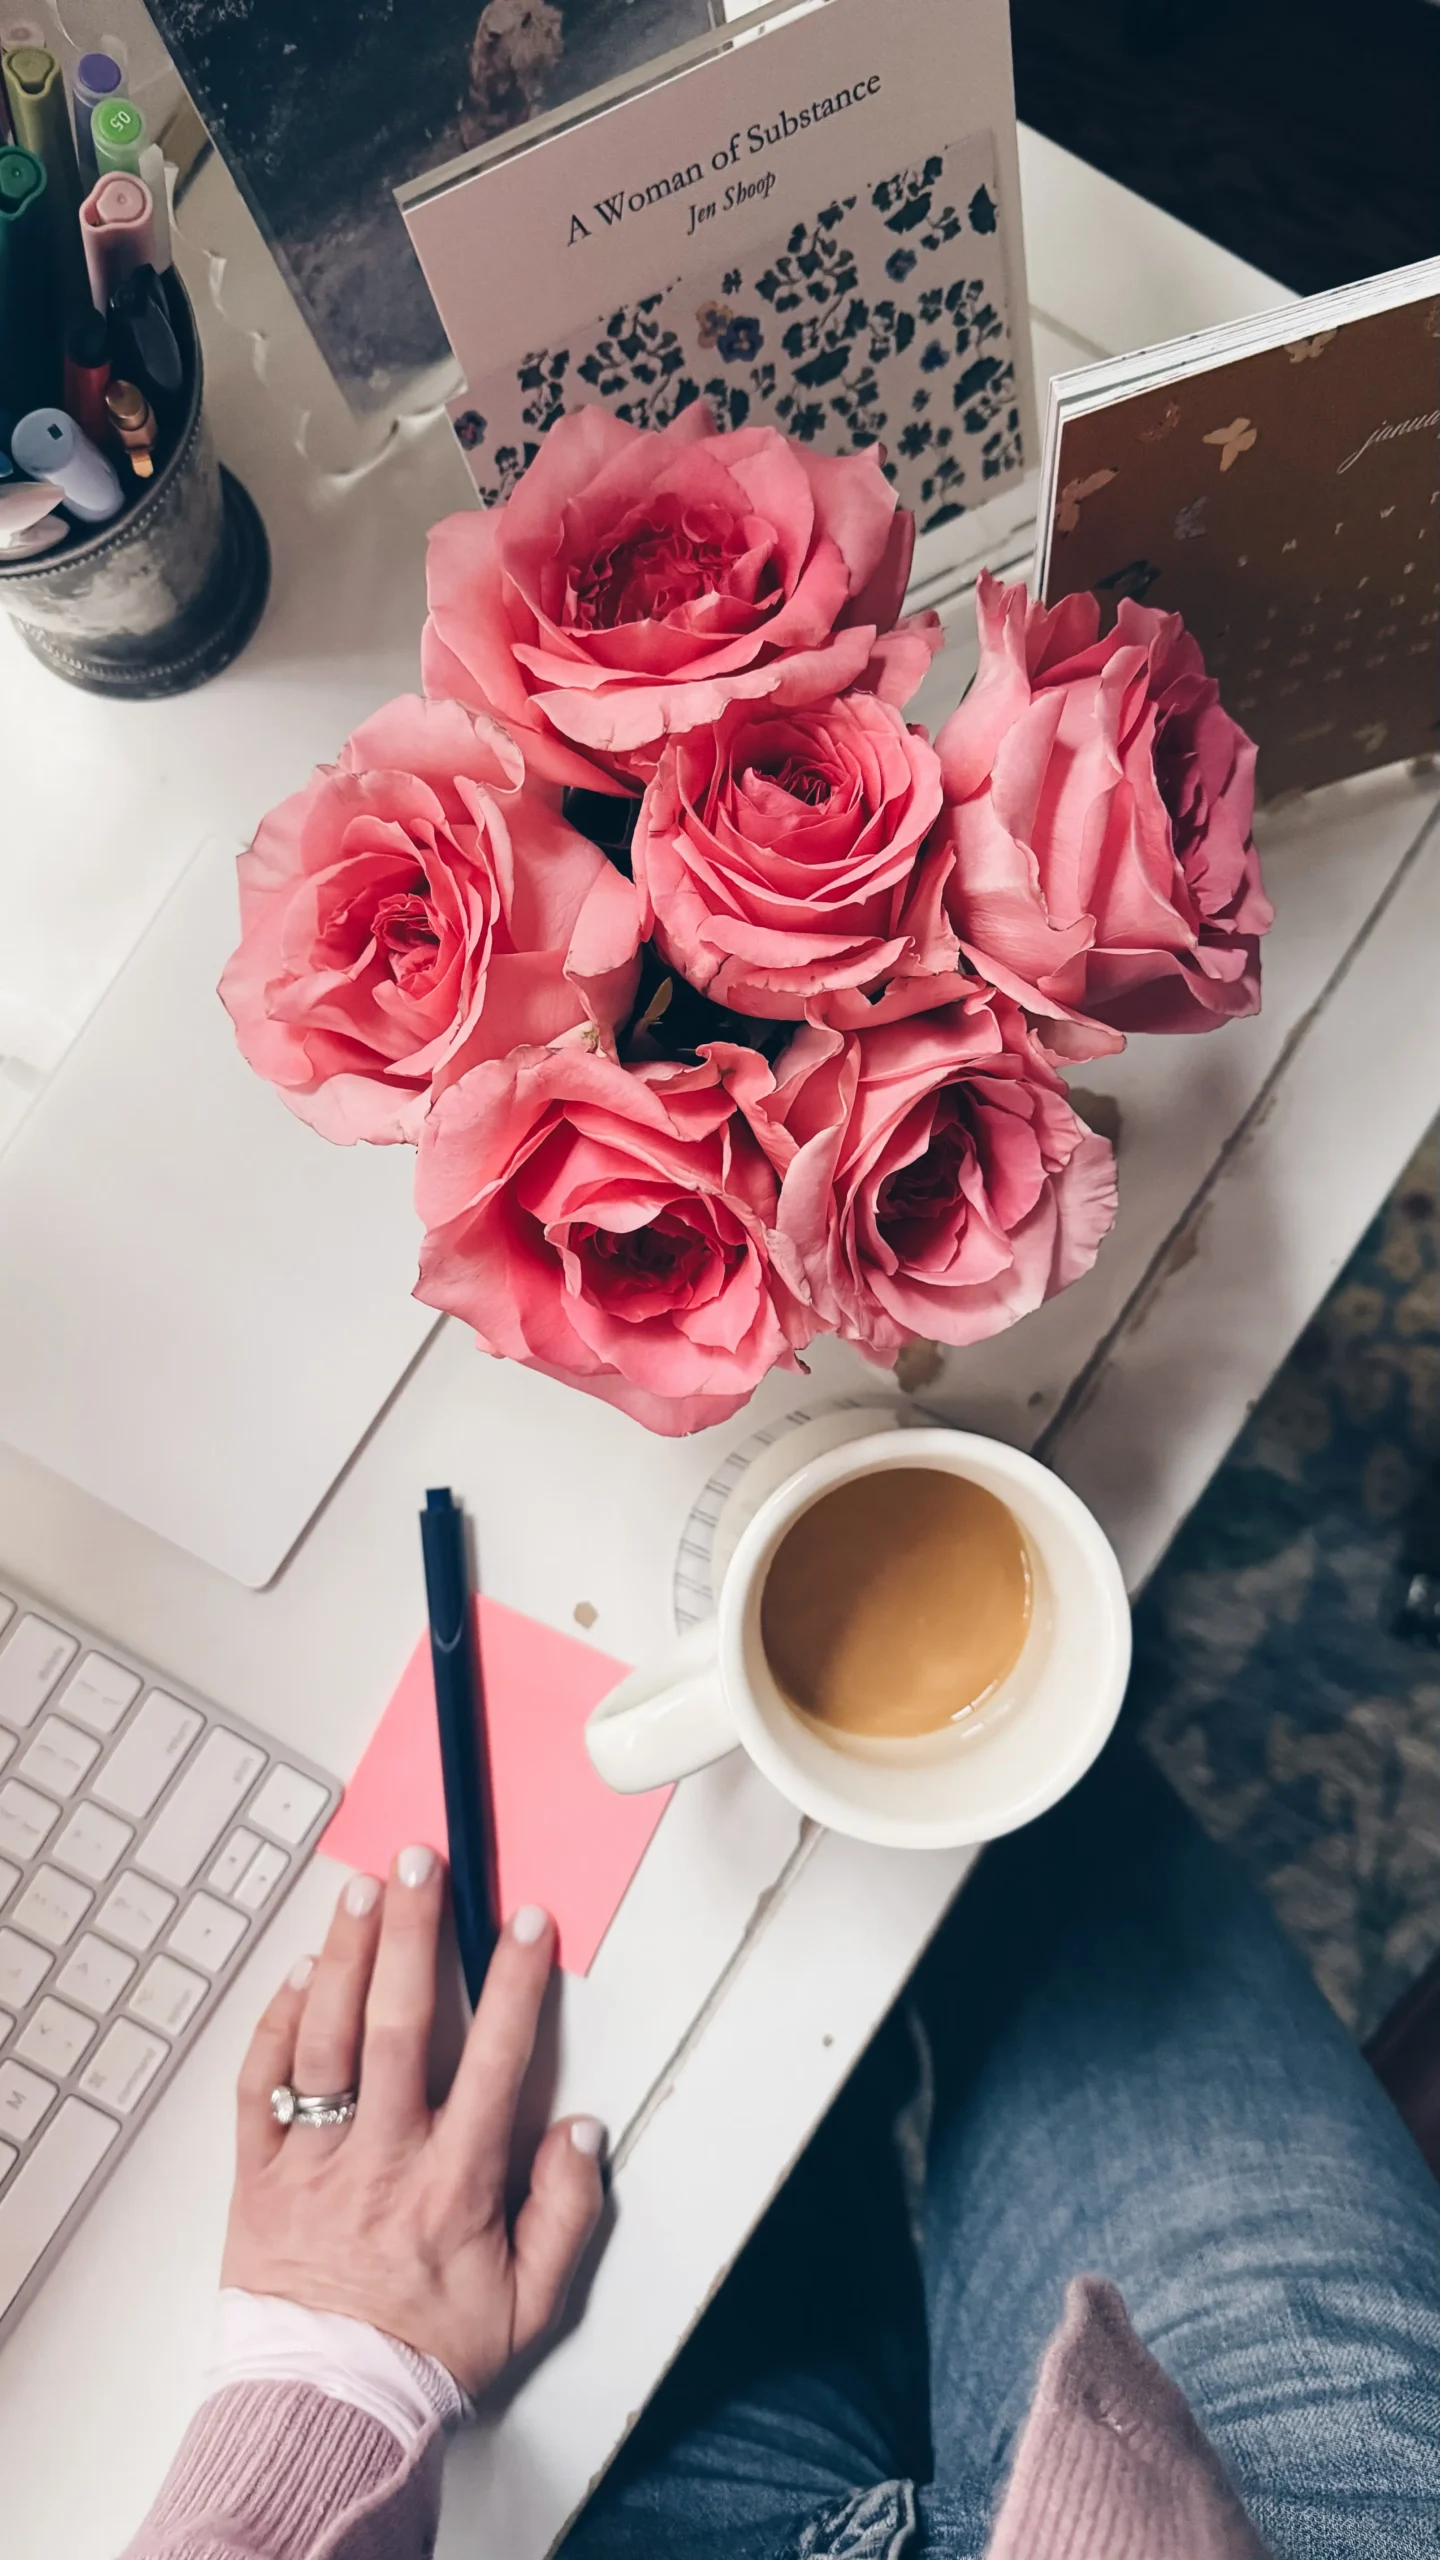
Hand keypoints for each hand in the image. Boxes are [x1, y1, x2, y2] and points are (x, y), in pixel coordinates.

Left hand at [222, 1848, 604, 2396]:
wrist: (325, 2410)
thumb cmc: (422, 2354)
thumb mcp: (526, 2306)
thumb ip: (566, 2215)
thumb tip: (583, 2134)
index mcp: (453, 2184)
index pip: (495, 2060)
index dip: (515, 1984)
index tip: (527, 1924)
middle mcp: (383, 2159)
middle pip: (400, 2025)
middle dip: (415, 1933)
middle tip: (424, 1864)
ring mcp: (314, 2161)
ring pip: (328, 2039)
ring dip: (347, 1955)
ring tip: (362, 1889)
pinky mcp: (258, 2175)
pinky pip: (262, 2085)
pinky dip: (278, 2024)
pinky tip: (301, 1975)